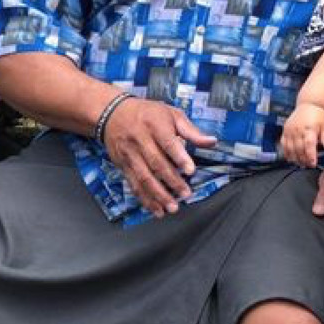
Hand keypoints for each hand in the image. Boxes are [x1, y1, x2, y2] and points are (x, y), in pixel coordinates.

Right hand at [104, 97, 216, 217]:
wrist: (112, 113)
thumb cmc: (148, 114)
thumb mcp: (171, 114)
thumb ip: (191, 131)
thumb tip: (212, 141)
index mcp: (155, 125)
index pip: (168, 143)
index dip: (179, 157)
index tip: (190, 170)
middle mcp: (140, 139)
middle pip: (156, 163)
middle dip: (171, 181)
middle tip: (185, 194)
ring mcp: (129, 154)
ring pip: (143, 177)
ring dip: (158, 195)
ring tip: (172, 207)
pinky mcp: (122, 165)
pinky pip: (133, 184)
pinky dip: (145, 199)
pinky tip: (156, 209)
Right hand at [281, 103, 323, 166]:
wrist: (308, 104)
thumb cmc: (318, 116)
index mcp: (309, 129)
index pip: (309, 144)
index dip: (310, 155)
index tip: (313, 164)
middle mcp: (298, 130)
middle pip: (299, 149)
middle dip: (303, 159)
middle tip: (308, 166)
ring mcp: (290, 130)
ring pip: (290, 148)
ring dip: (295, 158)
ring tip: (300, 164)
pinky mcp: (284, 131)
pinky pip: (283, 144)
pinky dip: (286, 153)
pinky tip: (291, 158)